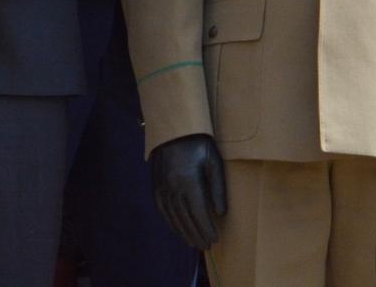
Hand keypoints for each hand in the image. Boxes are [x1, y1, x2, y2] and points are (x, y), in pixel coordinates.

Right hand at [148, 134, 225, 250]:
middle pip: (185, 219)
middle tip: (205, 246)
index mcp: (188, 182)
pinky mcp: (155, 185)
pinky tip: (176, 228)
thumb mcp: (214, 162)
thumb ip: (218, 188)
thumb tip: (220, 213)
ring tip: (193, 243)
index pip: (199, 213)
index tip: (215, 240)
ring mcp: (161, 187)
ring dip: (183, 232)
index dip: (206, 229)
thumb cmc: (198, 144)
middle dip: (196, 234)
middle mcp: (172, 187)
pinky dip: (169, 222)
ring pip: (172, 216)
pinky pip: (161, 209)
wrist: (173, 129)